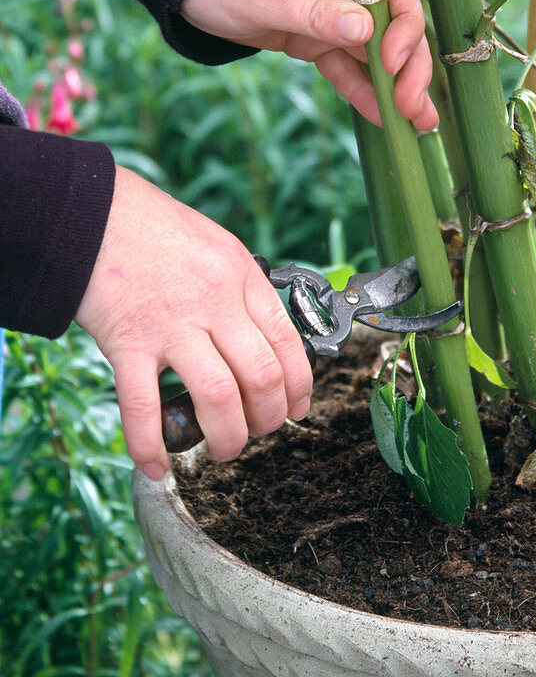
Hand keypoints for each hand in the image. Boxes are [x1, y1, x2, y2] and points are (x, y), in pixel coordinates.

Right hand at [75, 166, 312, 478]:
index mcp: (241, 278)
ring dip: (227, 436)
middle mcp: (215, 302)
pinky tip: (155, 464)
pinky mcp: (128, 341)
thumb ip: (241, 290)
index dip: (298, 387)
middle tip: (258, 432)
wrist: (94, 212)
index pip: (288, 343)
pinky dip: (149, 443)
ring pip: (218, 397)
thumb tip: (263, 337)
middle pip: (262, 377)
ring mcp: (172, 323)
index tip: (295, 409)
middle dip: (267, 419)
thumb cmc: (154, 228)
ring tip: (223, 449)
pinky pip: (143, 405)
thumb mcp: (218, 246)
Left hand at [179, 0, 438, 131]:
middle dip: (412, 68)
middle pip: (398, 27)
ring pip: (381, 53)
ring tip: (419, 124)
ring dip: (400, 87)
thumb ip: (313, 13)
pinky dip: (366, 92)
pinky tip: (385, 120)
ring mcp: (337, 14)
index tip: (393, 63)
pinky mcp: (321, 38)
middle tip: (413, 108)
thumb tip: (365, 30)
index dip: (405, 28)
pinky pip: (349, 67)